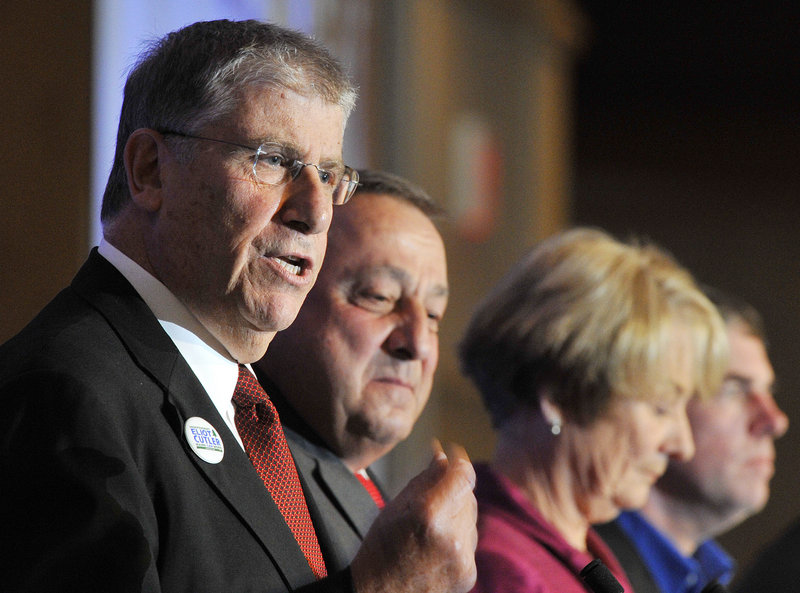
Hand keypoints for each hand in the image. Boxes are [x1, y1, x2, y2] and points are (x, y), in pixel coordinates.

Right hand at [350, 441, 477, 592]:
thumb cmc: (380, 549)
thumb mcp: (395, 507)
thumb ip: (424, 480)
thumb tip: (443, 456)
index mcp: (428, 513)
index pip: (463, 475)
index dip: (460, 460)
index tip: (454, 453)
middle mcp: (451, 535)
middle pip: (468, 495)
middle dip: (454, 489)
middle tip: (432, 495)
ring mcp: (463, 557)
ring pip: (471, 517)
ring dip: (456, 513)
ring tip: (429, 527)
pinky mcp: (469, 573)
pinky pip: (470, 541)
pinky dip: (457, 536)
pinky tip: (436, 544)